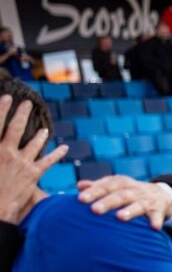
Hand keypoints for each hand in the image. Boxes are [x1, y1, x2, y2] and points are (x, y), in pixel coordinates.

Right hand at [0, 95, 67, 221]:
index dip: (1, 110)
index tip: (7, 98)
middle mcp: (7, 153)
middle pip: (15, 129)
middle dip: (22, 114)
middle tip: (28, 103)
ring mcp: (22, 162)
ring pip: (34, 143)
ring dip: (40, 135)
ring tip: (45, 129)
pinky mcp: (33, 174)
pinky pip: (48, 161)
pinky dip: (57, 154)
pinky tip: (64, 148)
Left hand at [77, 176, 171, 229]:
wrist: (160, 194)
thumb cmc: (129, 193)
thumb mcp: (115, 186)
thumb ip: (98, 187)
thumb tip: (80, 186)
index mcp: (121, 183)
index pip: (106, 186)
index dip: (94, 192)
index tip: (80, 199)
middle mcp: (134, 190)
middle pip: (120, 195)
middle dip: (108, 202)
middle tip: (95, 210)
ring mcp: (147, 200)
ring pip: (138, 204)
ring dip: (130, 210)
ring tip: (120, 217)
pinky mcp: (158, 209)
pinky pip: (157, 215)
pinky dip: (156, 220)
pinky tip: (154, 227)